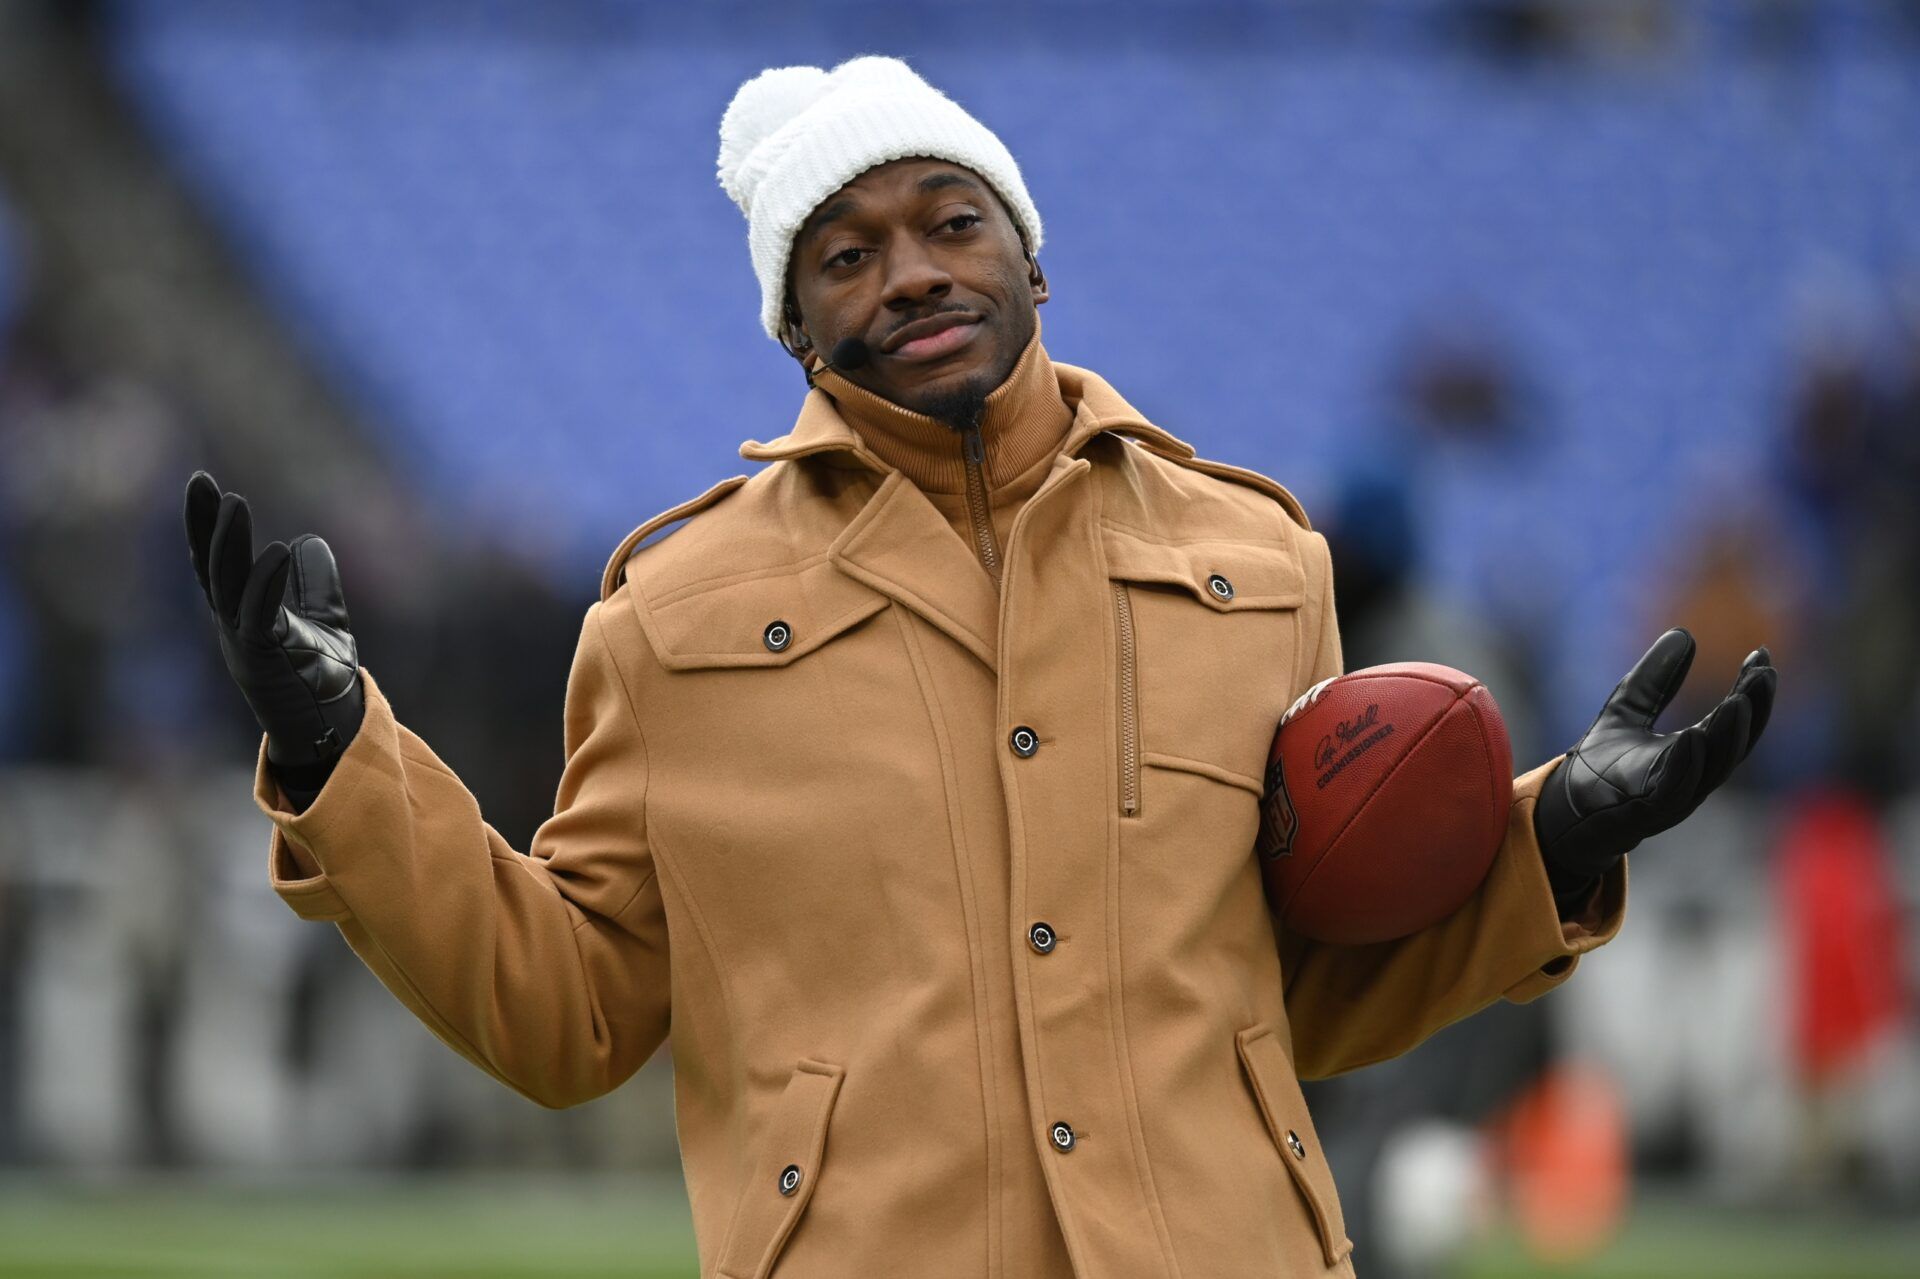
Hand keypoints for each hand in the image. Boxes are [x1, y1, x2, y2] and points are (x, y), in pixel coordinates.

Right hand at [184, 471, 363, 773]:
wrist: (331, 724)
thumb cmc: (321, 675)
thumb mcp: (322, 617)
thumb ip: (314, 581)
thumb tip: (309, 539)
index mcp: (240, 611)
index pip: (216, 560)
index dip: (205, 524)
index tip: (202, 483)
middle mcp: (233, 624)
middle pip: (210, 566)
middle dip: (205, 525)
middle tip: (204, 485)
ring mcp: (243, 641)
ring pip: (226, 585)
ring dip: (229, 544)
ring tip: (234, 504)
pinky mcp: (263, 659)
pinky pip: (259, 614)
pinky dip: (267, 582)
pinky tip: (279, 551)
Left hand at [1534, 627, 1776, 906]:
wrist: (1564, 812)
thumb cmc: (1601, 766)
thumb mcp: (1627, 710)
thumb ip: (1654, 679)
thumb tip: (1683, 633)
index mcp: (1694, 753)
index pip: (1734, 721)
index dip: (1752, 691)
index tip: (1760, 655)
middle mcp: (1692, 776)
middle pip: (1734, 744)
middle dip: (1753, 710)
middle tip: (1763, 673)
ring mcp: (1671, 797)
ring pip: (1711, 769)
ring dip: (1728, 736)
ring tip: (1738, 700)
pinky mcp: (1643, 812)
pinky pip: (1672, 792)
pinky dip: (1685, 766)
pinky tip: (1692, 737)